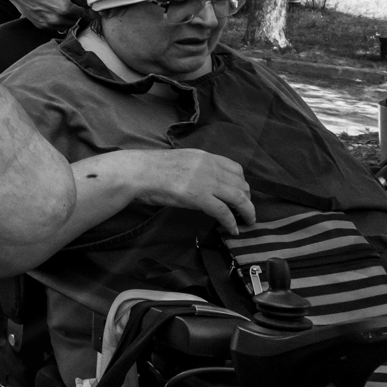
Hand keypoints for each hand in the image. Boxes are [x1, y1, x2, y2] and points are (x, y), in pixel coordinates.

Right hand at [5, 0, 85, 29]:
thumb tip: (87, 4)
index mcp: (66, 8)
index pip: (82, 13)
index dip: (85, 10)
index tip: (87, 9)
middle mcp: (58, 19)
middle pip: (75, 21)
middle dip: (75, 14)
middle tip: (70, 5)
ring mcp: (49, 24)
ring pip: (65, 26)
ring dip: (66, 19)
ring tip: (60, 9)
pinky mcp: (41, 27)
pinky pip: (55, 28)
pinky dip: (57, 22)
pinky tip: (52, 12)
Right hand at [130, 149, 253, 233]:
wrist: (139, 172)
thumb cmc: (151, 168)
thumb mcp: (180, 160)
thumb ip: (195, 168)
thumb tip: (200, 181)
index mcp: (204, 156)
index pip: (235, 168)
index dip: (242, 182)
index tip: (241, 193)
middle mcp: (210, 166)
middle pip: (241, 183)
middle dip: (247, 198)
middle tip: (245, 210)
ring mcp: (206, 182)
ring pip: (239, 198)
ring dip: (247, 211)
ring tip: (247, 221)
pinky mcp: (200, 197)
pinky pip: (224, 212)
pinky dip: (231, 222)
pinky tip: (232, 229)